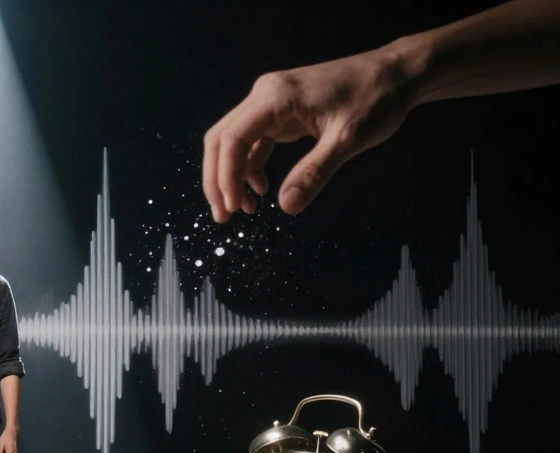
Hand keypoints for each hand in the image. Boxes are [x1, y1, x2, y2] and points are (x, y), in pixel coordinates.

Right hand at [202, 46, 416, 222]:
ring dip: (231, 176)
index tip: (233, 207)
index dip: (225, 176)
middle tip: (224, 216)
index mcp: (276, 96)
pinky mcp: (281, 113)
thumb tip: (286, 206)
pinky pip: (253, 142)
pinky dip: (250, 168)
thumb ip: (315, 172)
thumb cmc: (376, 98)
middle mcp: (266, 95)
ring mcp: (272, 104)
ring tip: (243, 209)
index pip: (232, 138)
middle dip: (218, 180)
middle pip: (222, 139)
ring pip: (233, 142)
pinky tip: (261, 190)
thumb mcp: (349, 139)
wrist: (396, 74)